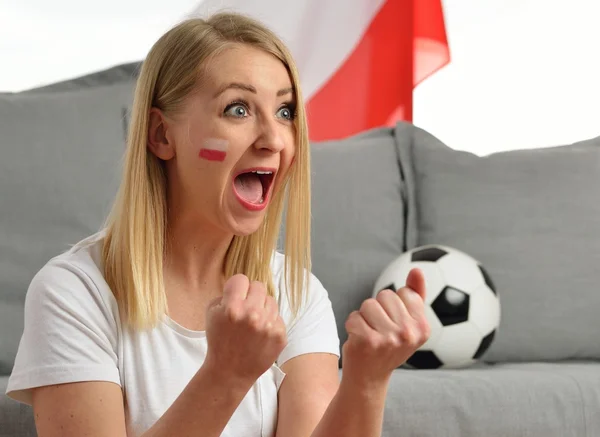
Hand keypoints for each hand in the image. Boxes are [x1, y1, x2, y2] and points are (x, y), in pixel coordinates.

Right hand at [204, 274, 286, 384]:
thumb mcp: (212, 314)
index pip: (241, 279)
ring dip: (262, 308)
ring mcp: (268, 325)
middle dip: (251, 295)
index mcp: (233, 307)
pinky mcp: (280, 335)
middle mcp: (252, 314)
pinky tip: (260, 333)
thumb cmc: (219, 341)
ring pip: (270, 300)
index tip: (235, 295)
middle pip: (259, 286)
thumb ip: (225, 295)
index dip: (236, 287)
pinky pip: (278, 317)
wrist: (230, 372)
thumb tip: (240, 286)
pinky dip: (270, 323)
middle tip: (245, 307)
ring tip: (253, 322)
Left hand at [342, 268, 429, 387]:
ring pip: (368, 304)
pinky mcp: (367, 341)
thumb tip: (417, 270)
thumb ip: (415, 295)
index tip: (394, 325)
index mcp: (423, 328)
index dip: (393, 306)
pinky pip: (354, 316)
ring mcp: (389, 339)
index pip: (404, 292)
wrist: (369, 378)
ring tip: (369, 334)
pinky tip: (358, 339)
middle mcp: (409, 334)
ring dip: (364, 317)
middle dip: (378, 309)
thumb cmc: (388, 345)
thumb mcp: (408, 322)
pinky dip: (352, 324)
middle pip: (385, 295)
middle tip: (380, 331)